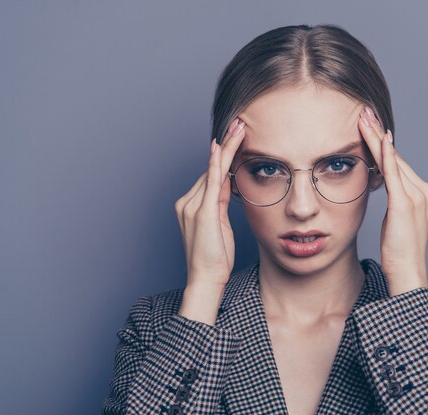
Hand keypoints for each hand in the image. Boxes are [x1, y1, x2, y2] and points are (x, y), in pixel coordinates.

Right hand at [174, 118, 245, 288]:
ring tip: (239, 127)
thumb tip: (227, 182)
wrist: (205, 279)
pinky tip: (221, 147)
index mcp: (192, 206)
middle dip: (226, 144)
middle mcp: (188, 202)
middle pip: (211, 168)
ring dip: (226, 147)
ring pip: (212, 170)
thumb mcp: (219, 225)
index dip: (223, 155)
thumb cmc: (214, 257)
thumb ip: (220, 202)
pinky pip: (210, 181)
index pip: (211, 175)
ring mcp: (192, 206)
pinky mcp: (201, 212)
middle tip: (239, 122)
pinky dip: (215, 162)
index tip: (234, 137)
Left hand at [359, 107, 427, 296]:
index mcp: (420, 192)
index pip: (395, 161)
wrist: (408, 272)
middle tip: (363, 111)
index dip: (380, 142)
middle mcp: (422, 189)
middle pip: (394, 155)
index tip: (367, 125)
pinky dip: (385, 154)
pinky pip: (393, 173)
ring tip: (362, 118)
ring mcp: (416, 195)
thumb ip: (393, 199)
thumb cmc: (398, 251)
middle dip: (377, 133)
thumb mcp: (394, 220)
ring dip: (376, 137)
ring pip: (392, 159)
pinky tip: (378, 138)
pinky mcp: (405, 203)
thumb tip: (380, 183)